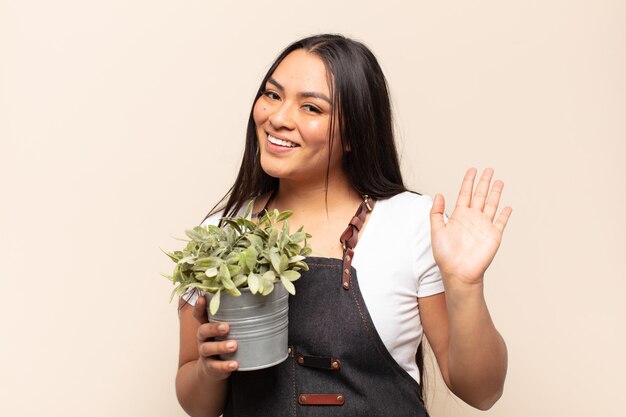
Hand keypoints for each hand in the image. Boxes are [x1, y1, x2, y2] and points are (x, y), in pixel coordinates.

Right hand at [193, 296, 238, 378]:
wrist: (211, 369)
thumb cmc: (222, 342)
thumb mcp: (224, 329)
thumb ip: (233, 317)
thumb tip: (255, 299)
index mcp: (206, 325)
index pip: (199, 314)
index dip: (199, 306)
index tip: (202, 298)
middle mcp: (203, 338)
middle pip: (202, 330)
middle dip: (214, 328)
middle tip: (227, 327)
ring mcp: (205, 353)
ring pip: (207, 349)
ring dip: (220, 347)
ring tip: (233, 345)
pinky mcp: (210, 367)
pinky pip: (215, 367)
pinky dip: (225, 366)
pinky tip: (234, 364)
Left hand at [430, 168, 511, 287]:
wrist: (458, 272)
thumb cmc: (445, 255)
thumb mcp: (436, 231)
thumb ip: (436, 213)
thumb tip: (438, 195)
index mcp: (459, 216)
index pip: (465, 193)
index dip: (468, 181)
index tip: (472, 170)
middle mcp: (472, 218)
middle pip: (479, 195)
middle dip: (484, 182)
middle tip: (488, 169)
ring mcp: (484, 226)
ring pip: (491, 204)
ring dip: (496, 193)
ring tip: (499, 181)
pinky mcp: (494, 235)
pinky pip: (501, 222)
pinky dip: (505, 214)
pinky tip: (508, 206)